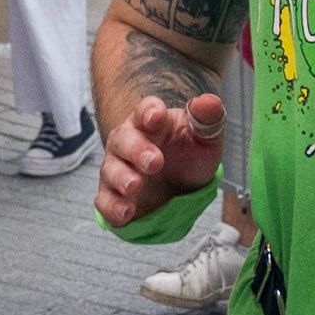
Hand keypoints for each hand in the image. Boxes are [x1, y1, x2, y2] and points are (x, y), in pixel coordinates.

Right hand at [95, 90, 223, 225]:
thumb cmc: (189, 156)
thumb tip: (209, 101)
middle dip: (136, 150)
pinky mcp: (114, 197)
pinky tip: (126, 213)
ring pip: (110, 170)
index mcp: (150, 122)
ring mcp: (117, 170)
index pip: (145, 110)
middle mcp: (128, 143)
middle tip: (155, 162)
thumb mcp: (206, 137)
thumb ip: (207, 118)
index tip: (157, 118)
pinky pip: (105, 201)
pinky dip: (112, 207)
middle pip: (123, 140)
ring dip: (121, 178)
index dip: (149, 112)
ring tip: (135, 187)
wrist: (182, 188)